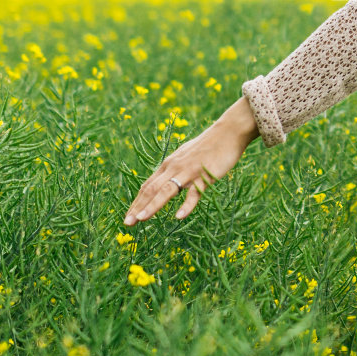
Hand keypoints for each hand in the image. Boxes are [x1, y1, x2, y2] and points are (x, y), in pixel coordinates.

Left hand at [124, 97, 260, 224]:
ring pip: (166, 191)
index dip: (137, 202)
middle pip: (151, 189)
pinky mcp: (204, 175)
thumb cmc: (209, 145)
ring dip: (152, 206)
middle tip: (127, 223)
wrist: (228, 132)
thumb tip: (169, 179)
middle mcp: (174, 167)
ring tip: (141, 219)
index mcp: (169, 164)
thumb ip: (177, 169)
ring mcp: (188, 171)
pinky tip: (179, 217)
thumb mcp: (187, 156)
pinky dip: (186, 205)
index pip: (148, 186)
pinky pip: (194, 192)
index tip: (129, 216)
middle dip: (138, 207)